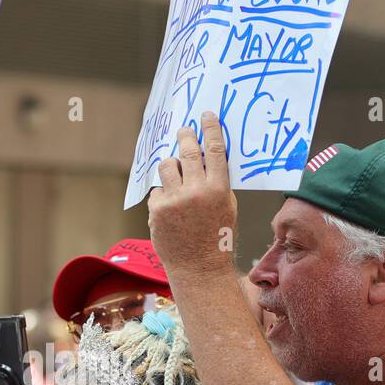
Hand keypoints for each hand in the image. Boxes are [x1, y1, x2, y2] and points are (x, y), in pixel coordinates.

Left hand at [147, 110, 237, 276]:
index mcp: (219, 189)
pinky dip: (163, 195)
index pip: (215, 149)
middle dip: (185, 136)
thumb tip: (207, 156)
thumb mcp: (227, 207)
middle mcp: (196, 191)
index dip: (210, 128)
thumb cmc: (216, 237)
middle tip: (183, 130)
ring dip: (172, 166)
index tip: (206, 116)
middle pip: (188, 151)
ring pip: (168, 166)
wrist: (199, 268)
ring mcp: (175, 200)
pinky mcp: (157, 209)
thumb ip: (217, 182)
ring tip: (177, 176)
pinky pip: (158, 190)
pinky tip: (171, 210)